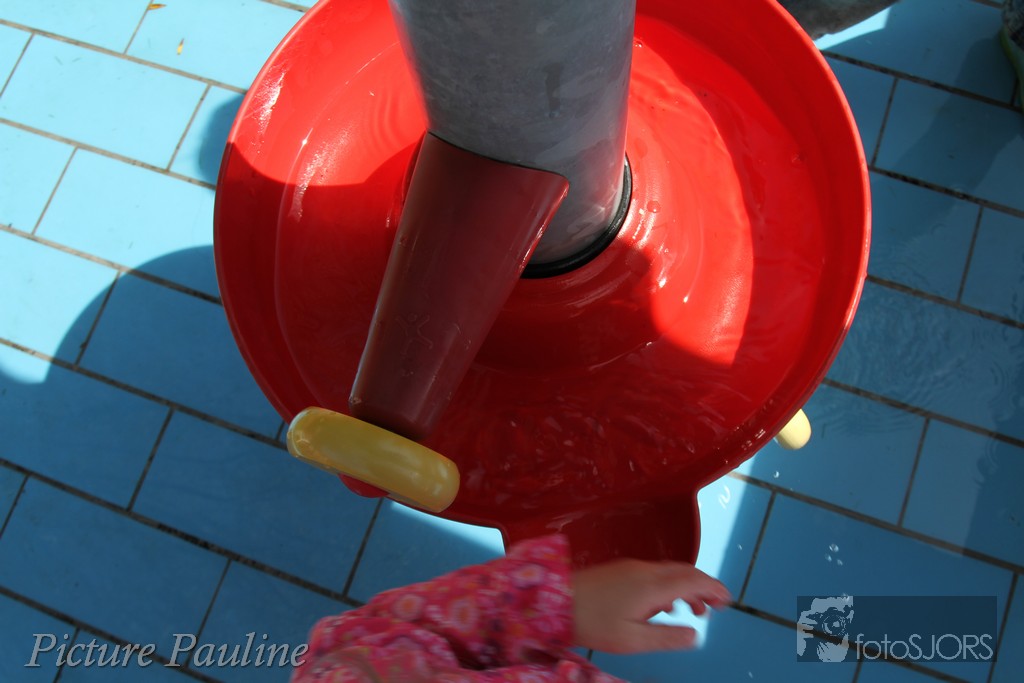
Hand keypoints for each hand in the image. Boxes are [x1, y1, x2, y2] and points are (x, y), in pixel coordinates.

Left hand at [571, 559, 730, 653]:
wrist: (554, 600)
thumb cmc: (593, 623)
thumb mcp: (633, 640)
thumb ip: (667, 637)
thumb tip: (695, 634)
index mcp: (652, 585)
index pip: (693, 579)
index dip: (714, 588)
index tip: (727, 600)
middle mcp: (645, 570)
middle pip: (684, 571)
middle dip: (704, 586)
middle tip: (716, 607)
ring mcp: (631, 567)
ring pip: (669, 571)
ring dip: (687, 587)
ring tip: (694, 611)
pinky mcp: (620, 570)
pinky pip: (654, 573)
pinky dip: (669, 586)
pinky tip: (664, 606)